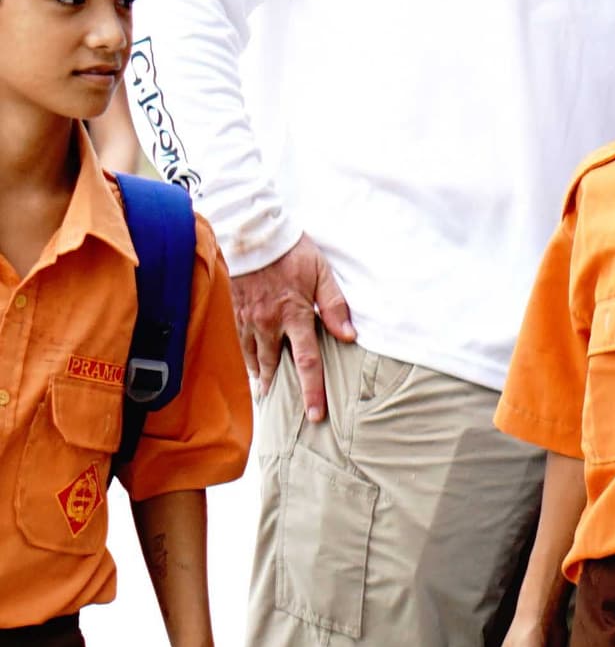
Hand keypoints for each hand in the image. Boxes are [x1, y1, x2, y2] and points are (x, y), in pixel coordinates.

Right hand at [230, 239, 354, 422]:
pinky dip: (243, 354)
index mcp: (295, 316)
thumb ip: (335, 306)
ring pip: (252, 354)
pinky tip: (247, 361)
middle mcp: (268, 323)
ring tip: (262, 388)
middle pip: (274, 364)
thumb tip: (349, 336)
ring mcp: (247, 318)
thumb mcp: (322, 274)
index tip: (315, 413)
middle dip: (277, 386)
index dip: (312, 390)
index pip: (307, 362)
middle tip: (278, 404)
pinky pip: (238, 340)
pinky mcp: (234, 310)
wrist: (252, 232)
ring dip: (258, 373)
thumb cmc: (292, 252)